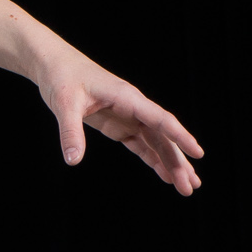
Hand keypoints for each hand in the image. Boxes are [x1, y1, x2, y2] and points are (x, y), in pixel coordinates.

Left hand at [31, 47, 205, 194]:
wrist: (54, 65)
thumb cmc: (62, 77)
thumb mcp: (64, 104)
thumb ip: (70, 132)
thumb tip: (73, 160)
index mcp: (127, 98)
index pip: (160, 119)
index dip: (180, 137)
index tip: (197, 153)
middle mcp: (134, 107)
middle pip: (162, 137)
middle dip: (178, 162)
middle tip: (191, 187)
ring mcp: (128, 117)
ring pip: (156, 143)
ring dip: (170, 164)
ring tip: (186, 187)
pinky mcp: (119, 125)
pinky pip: (141, 145)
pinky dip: (153, 160)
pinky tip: (164, 175)